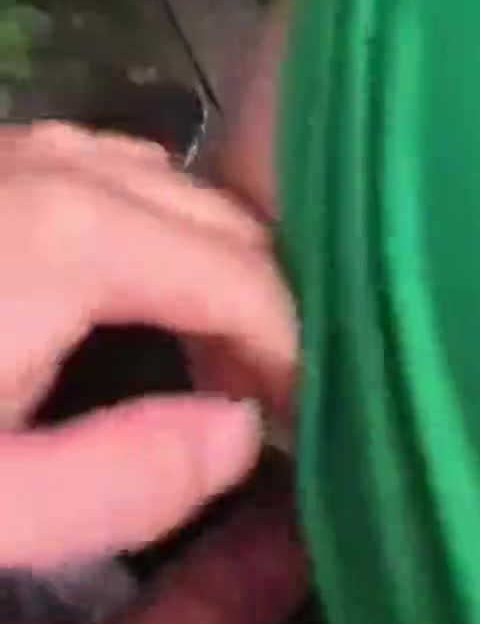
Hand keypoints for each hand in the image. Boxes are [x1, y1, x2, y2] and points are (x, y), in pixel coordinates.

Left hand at [0, 122, 295, 567]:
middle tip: (265, 406)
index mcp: (76, 236)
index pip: (248, 280)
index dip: (297, 356)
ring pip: (176, 186)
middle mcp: (66, 162)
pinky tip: (137, 294)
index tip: (306, 430)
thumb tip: (243, 434)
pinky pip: (118, 171)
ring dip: (214, 266)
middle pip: (224, 220)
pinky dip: (161, 227)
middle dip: (264, 310)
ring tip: (209, 360)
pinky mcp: (0, 152)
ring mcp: (29, 142)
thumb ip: (121, 481)